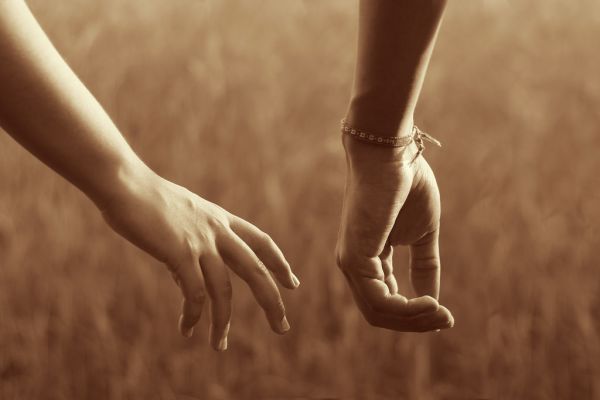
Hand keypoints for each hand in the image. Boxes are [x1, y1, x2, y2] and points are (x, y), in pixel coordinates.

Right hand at [99, 166, 299, 350]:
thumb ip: (190, 246)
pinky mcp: (180, 253)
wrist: (125, 183)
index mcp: (221, 219)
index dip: (279, 263)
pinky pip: (195, 294)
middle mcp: (218, 231)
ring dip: (224, 323)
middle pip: (256, 271)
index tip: (292, 283)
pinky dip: (193, 316)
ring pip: (225, 291)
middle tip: (282, 328)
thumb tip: (186, 280)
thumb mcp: (180, 219)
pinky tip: (187, 329)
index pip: (262, 242)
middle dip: (272, 301)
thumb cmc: (145, 199)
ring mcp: (201, 242)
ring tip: (221, 347)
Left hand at [336, 134, 453, 331]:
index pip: (386, 301)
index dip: (415, 314)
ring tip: (442, 313)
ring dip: (414, 320)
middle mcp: (355, 265)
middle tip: (446, 319)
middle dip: (416, 322)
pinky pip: (379, 300)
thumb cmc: (407, 185)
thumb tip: (435, 301)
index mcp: (369, 259)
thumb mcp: (422, 234)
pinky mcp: (354, 257)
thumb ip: (425, 265)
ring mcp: (351, 263)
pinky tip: (430, 303)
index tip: (446, 315)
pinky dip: (406, 309)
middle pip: (380, 313)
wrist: (392, 153)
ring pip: (378, 313)